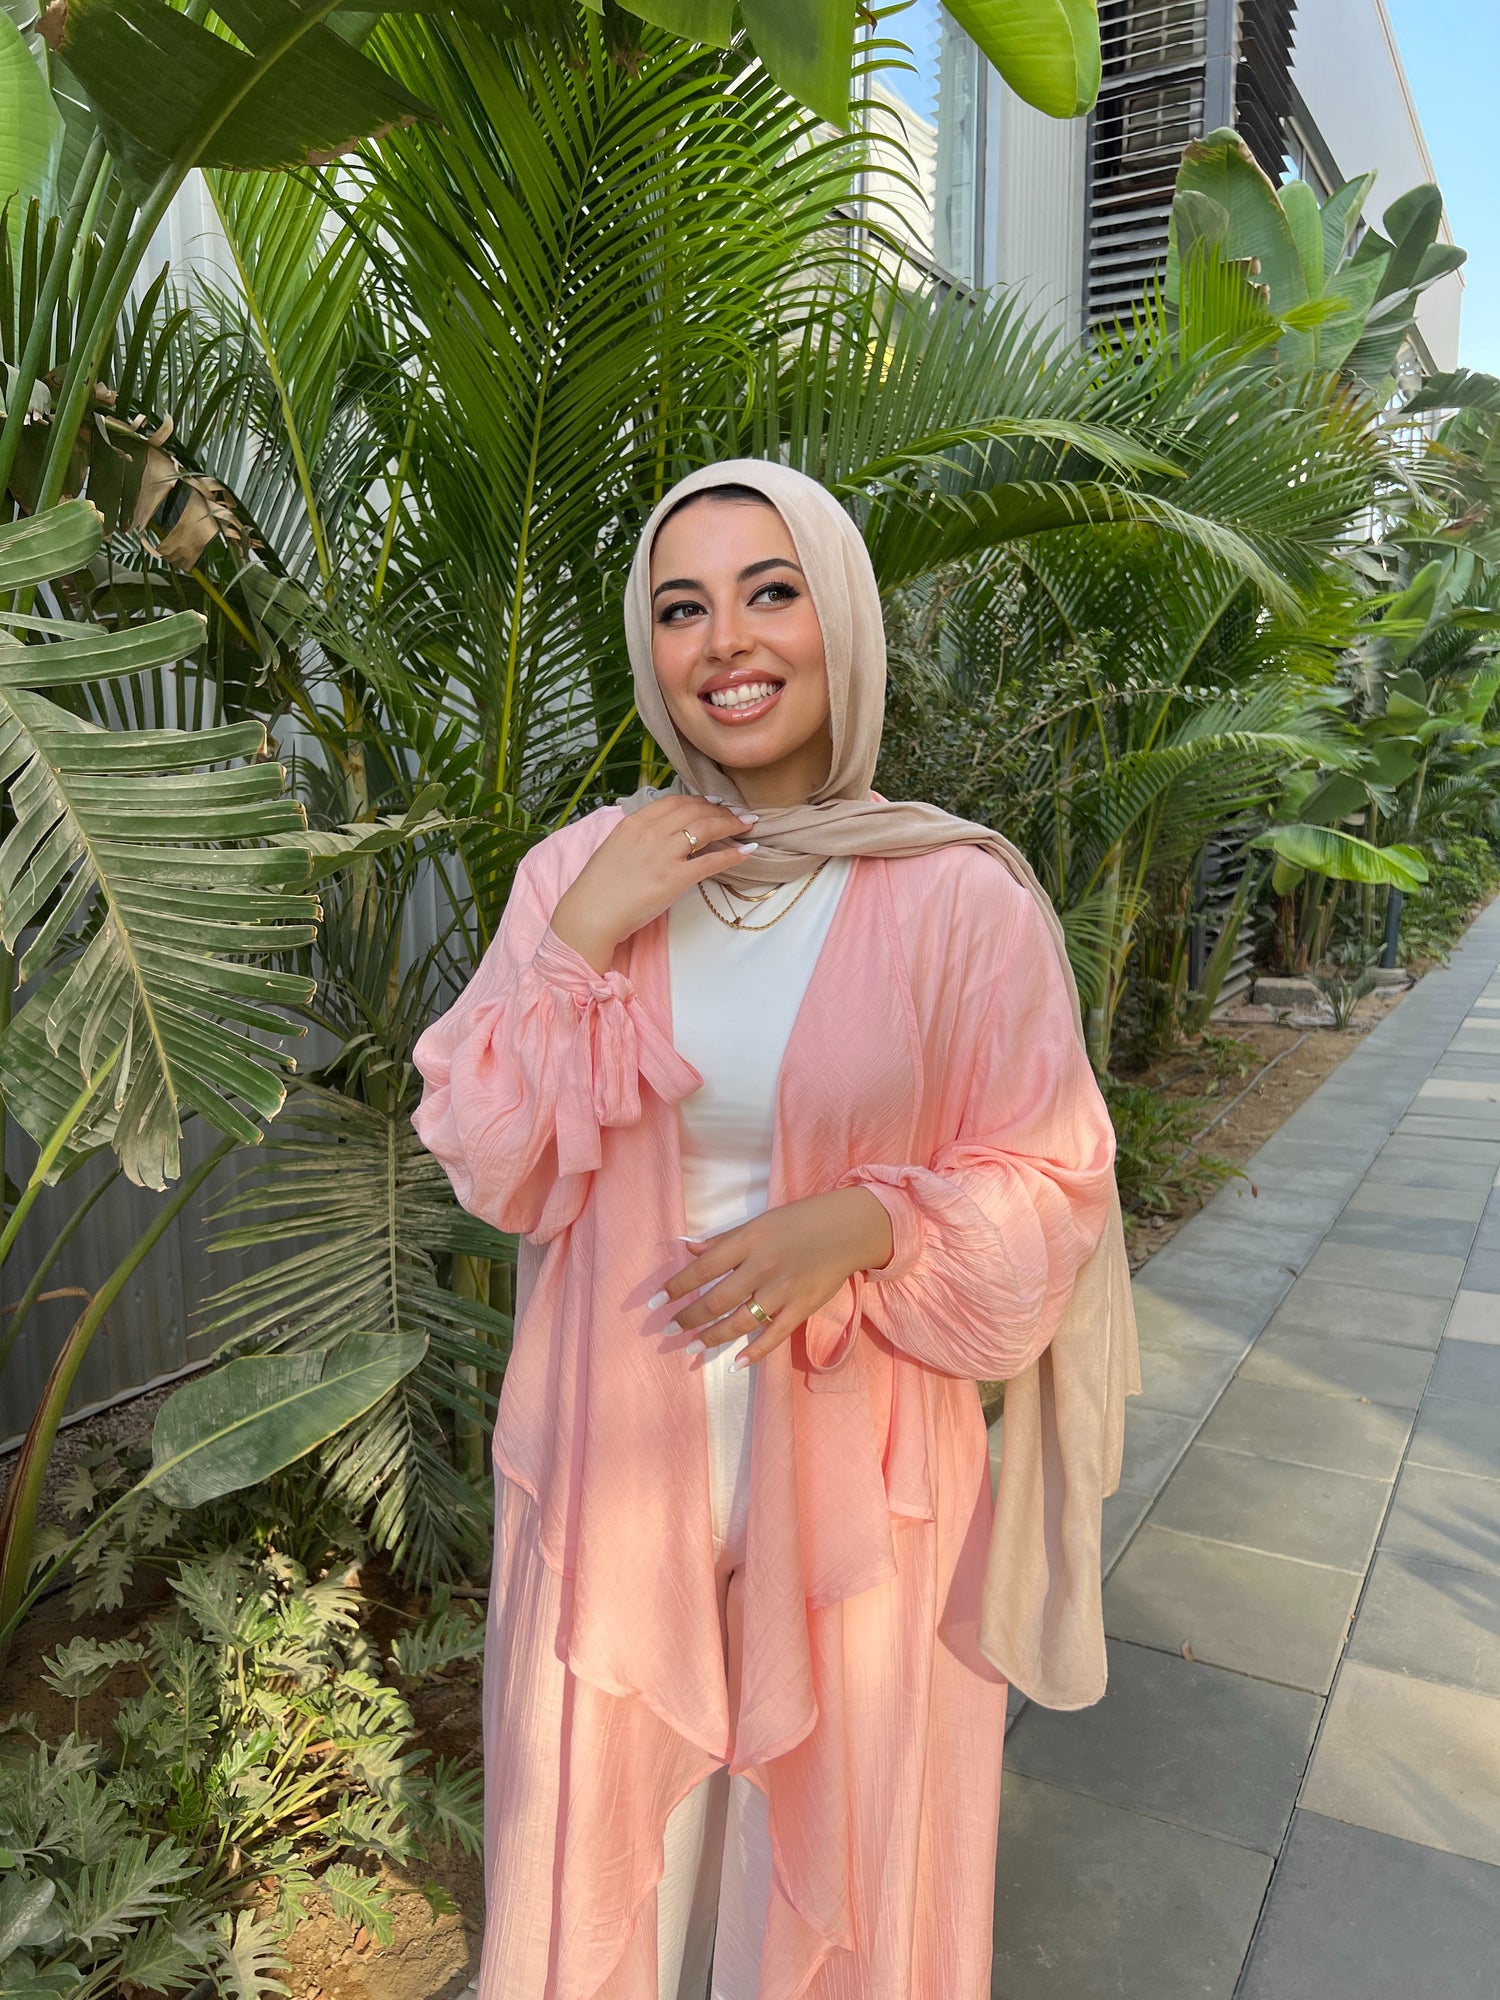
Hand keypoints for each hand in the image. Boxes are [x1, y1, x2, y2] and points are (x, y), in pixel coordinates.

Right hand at [550, 795, 758, 973]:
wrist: (591, 913)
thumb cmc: (599, 887)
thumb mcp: (615, 847)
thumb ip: (638, 835)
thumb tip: (660, 832)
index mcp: (634, 822)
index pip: (675, 801)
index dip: (700, 799)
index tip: (714, 802)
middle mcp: (651, 832)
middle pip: (695, 810)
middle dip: (721, 809)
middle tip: (737, 813)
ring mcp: (664, 854)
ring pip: (706, 828)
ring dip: (731, 824)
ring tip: (746, 825)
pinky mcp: (674, 878)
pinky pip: (711, 861)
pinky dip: (731, 854)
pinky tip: (746, 851)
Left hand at [653, 1188, 894, 1367]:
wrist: (849, 1228)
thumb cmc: (800, 1221)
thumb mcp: (759, 1221)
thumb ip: (724, 1239)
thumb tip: (687, 1247)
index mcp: (749, 1240)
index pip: (702, 1268)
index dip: (675, 1287)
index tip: (655, 1303)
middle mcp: (763, 1266)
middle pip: (716, 1300)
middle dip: (688, 1319)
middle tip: (669, 1331)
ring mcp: (783, 1290)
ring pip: (740, 1322)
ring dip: (712, 1338)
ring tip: (692, 1348)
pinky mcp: (802, 1308)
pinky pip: (773, 1336)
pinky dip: (753, 1353)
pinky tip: (735, 1364)